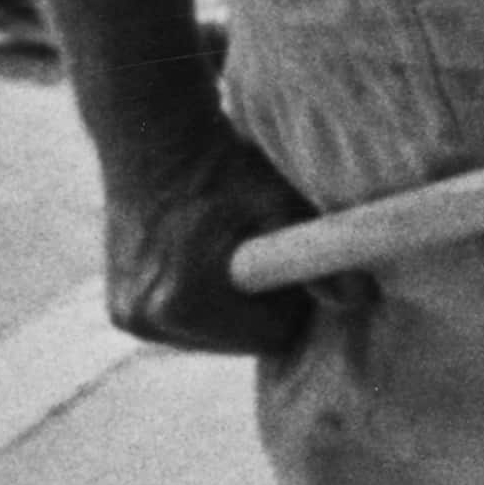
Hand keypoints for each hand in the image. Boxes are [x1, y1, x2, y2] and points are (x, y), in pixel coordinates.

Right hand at [102, 116, 330, 361]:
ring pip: (216, 336)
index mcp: (181, 306)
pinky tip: (201, 258)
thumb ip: (320, 253)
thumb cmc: (223, 170)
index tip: (281, 256)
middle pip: (242, 343)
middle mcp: (145, 321)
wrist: (154, 141)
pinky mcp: (120, 311)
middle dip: (260, 306)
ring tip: (225, 249)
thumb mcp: (281, 203)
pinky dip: (205, 301)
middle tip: (255, 249)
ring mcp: (128, 319)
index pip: (272, 338)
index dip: (291, 300)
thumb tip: (363, 298)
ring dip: (232, 305)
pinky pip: (188, 325)